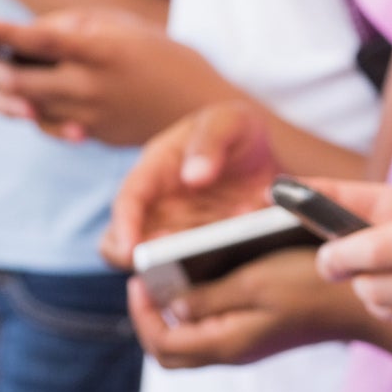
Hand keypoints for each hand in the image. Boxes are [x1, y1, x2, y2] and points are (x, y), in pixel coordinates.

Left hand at [0, 10, 231, 144]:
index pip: (40, 43)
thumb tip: (25, 35)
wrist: (201, 110)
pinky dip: (28, 109)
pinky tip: (28, 96)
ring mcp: (88, 117)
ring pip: (23, 108)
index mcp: (101, 51)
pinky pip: (44, 125)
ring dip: (0, 90)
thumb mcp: (122, 25)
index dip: (1, 34)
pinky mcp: (89, 137)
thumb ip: (72, 26)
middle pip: (18, 82)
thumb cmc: (162, 55)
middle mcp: (91, 88)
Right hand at [101, 100, 286, 267]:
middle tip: (173, 263)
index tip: (131, 250)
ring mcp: (181, 233)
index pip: (128, 201)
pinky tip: (244, 244)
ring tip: (214, 251)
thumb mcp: (227, 121)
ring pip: (163, 265)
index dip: (125, 227)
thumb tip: (193, 176)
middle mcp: (159, 208)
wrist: (266, 155)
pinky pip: (202, 269)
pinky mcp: (204, 251)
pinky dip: (218, 266)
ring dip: (185, 267)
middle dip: (144, 261)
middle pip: (130, 245)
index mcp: (154, 171)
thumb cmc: (235, 130)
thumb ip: (211, 140)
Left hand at [127, 250, 370, 368]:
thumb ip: (210, 298)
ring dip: (174, 315)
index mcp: (226, 343)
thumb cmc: (310, 287)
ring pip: (192, 342)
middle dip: (151, 321)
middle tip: (147, 286)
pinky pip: (215, 330)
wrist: (359, 305)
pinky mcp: (258, 335)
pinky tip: (205, 279)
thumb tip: (172, 306)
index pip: (163, 344)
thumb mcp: (255, 282)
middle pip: (172, 352)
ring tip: (171, 280)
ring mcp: (245, 345)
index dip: (142, 315)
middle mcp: (232, 352)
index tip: (137, 281)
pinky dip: (199, 310)